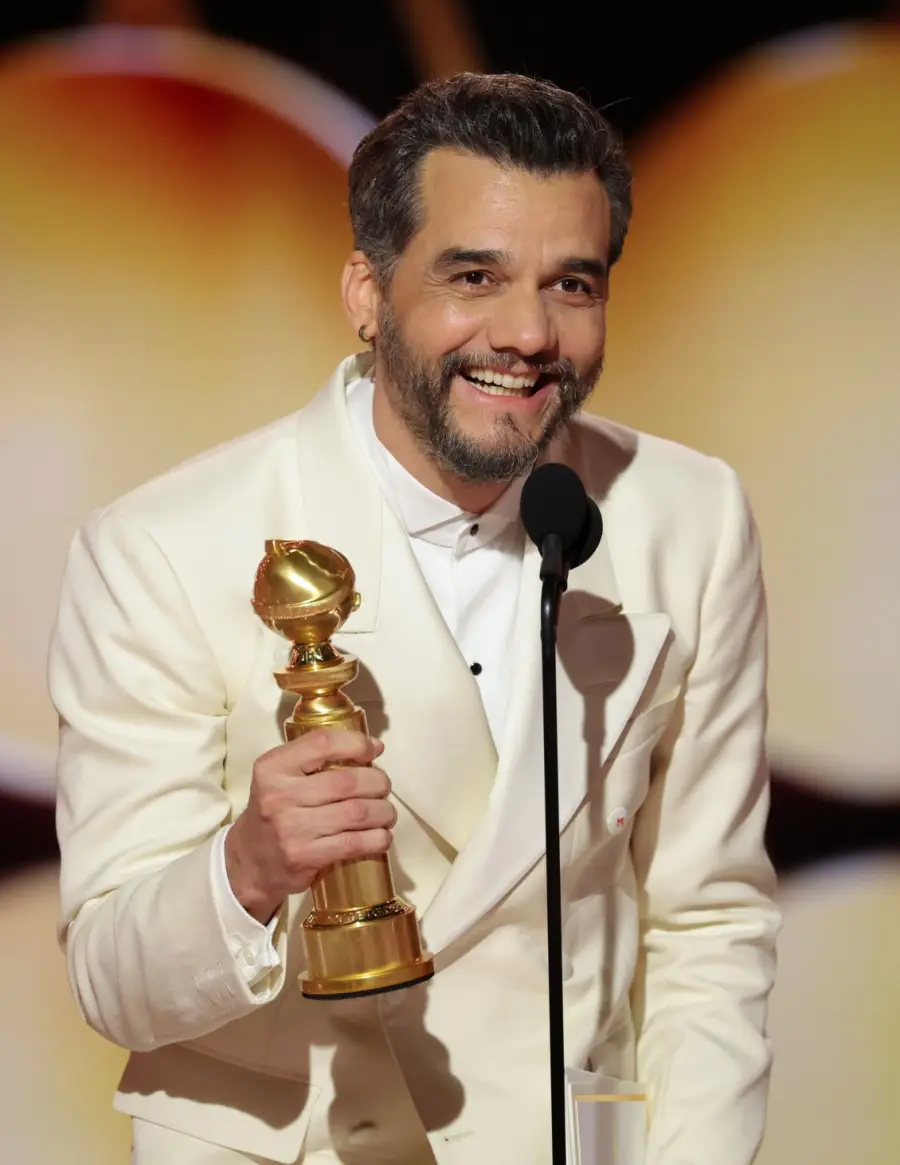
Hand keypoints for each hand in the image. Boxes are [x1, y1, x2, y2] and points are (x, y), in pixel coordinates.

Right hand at [224, 730, 394, 922]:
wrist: (249, 861)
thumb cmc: (275, 811)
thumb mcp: (280, 776)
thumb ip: (317, 758)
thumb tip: (374, 747)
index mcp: (273, 767)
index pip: (322, 743)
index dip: (357, 743)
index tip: (375, 750)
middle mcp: (279, 795)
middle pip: (347, 781)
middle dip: (378, 782)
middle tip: (383, 787)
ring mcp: (291, 828)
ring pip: (357, 812)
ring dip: (383, 811)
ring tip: (386, 813)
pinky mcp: (304, 857)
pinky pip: (354, 843)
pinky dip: (377, 838)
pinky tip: (381, 836)